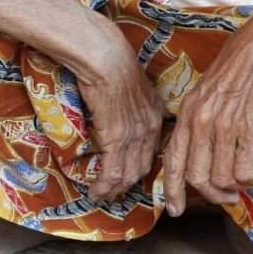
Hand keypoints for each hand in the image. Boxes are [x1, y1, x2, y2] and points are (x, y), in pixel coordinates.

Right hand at [74, 25, 165, 202]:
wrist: (105, 57)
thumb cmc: (112, 62)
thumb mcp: (132, 84)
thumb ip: (132, 102)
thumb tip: (121, 108)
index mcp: (157, 114)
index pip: (152, 150)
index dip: (140, 167)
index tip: (129, 177)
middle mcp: (151, 128)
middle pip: (142, 167)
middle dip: (127, 184)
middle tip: (114, 193)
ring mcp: (135, 135)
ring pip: (128, 174)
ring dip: (114, 189)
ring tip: (102, 196)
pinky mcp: (117, 138)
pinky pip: (112, 171)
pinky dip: (104, 185)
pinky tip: (95, 191)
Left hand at [162, 2, 252, 214]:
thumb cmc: (250, 63)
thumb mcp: (214, 89)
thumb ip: (205, 117)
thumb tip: (205, 149)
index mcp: (188, 110)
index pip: (172, 161)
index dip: (172, 190)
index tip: (175, 209)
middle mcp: (201, 119)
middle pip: (197, 178)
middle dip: (212, 196)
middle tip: (229, 198)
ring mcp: (225, 124)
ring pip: (221, 179)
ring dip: (236, 188)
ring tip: (247, 182)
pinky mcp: (251, 128)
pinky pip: (246, 171)